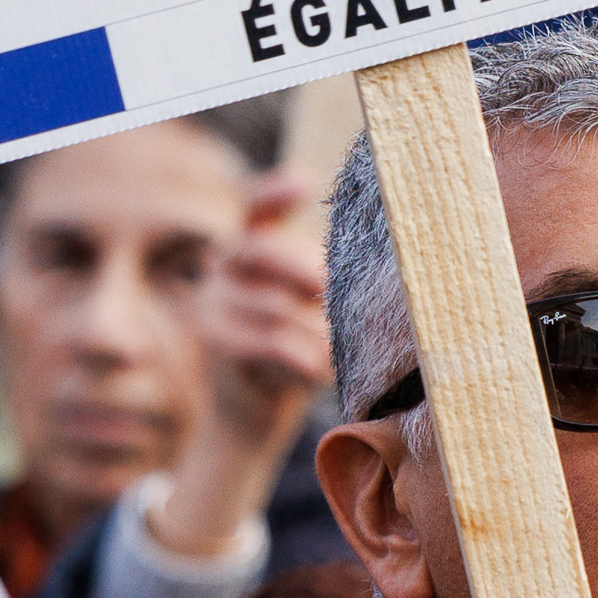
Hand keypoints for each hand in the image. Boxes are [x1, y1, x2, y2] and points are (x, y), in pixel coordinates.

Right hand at [140, 160, 331, 565]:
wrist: (253, 413)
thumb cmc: (297, 347)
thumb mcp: (310, 305)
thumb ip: (328, 275)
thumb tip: (386, 265)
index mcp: (248, 244)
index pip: (253, 204)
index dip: (274, 192)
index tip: (305, 184)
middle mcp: (219, 265)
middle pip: (262, 248)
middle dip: (309, 271)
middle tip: (337, 297)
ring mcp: (210, 302)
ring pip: (276, 305)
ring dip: (319, 334)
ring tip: (338, 354)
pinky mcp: (216, 342)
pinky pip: (270, 342)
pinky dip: (305, 358)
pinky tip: (321, 372)